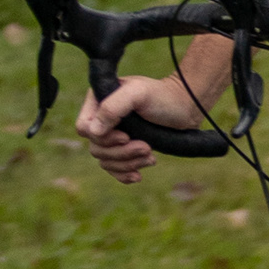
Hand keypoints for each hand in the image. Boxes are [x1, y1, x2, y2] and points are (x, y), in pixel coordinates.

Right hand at [75, 75, 212, 183]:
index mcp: (98, 101)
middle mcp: (101, 119)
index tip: (126, 136)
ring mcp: (112, 135)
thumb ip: (113, 107)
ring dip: (128, 164)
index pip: (84, 128)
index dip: (103, 137)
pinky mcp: (124, 149)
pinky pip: (113, 169)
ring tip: (151, 157)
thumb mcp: (138, 94)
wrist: (185, 108)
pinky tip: (138, 175)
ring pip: (105, 161)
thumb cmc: (163, 96)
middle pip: (96, 148)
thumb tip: (93, 132)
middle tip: (146, 147)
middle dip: (122, 153)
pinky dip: (124, 174)